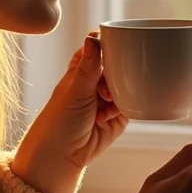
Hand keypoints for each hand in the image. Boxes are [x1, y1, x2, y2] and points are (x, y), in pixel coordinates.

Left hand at [12, 32, 127, 192]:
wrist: (63, 155)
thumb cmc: (59, 121)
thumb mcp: (75, 90)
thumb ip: (89, 66)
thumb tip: (93, 37)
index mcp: (81, 70)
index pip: (99, 49)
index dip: (108, 45)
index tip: (118, 44)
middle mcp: (96, 83)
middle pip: (117, 66)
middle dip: (118, 73)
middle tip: (105, 85)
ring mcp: (109, 99)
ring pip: (127, 85)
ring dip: (119, 92)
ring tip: (105, 103)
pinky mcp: (119, 116)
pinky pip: (132, 104)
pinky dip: (126, 106)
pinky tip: (110, 113)